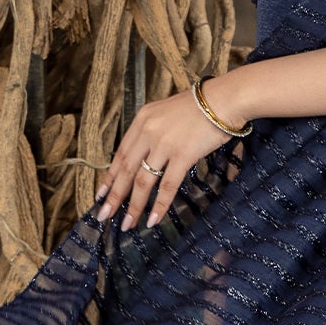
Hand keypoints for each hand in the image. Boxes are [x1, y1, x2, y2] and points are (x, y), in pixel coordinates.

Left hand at [95, 85, 232, 231]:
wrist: (223, 100)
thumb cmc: (201, 107)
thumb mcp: (166, 112)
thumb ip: (153, 130)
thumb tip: (147, 155)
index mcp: (142, 120)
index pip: (121, 154)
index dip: (109, 177)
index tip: (101, 194)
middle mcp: (148, 132)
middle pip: (126, 170)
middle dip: (114, 196)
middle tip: (104, 215)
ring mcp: (164, 144)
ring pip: (142, 181)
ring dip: (133, 206)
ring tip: (126, 224)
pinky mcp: (182, 155)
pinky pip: (167, 185)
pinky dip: (159, 205)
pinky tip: (153, 219)